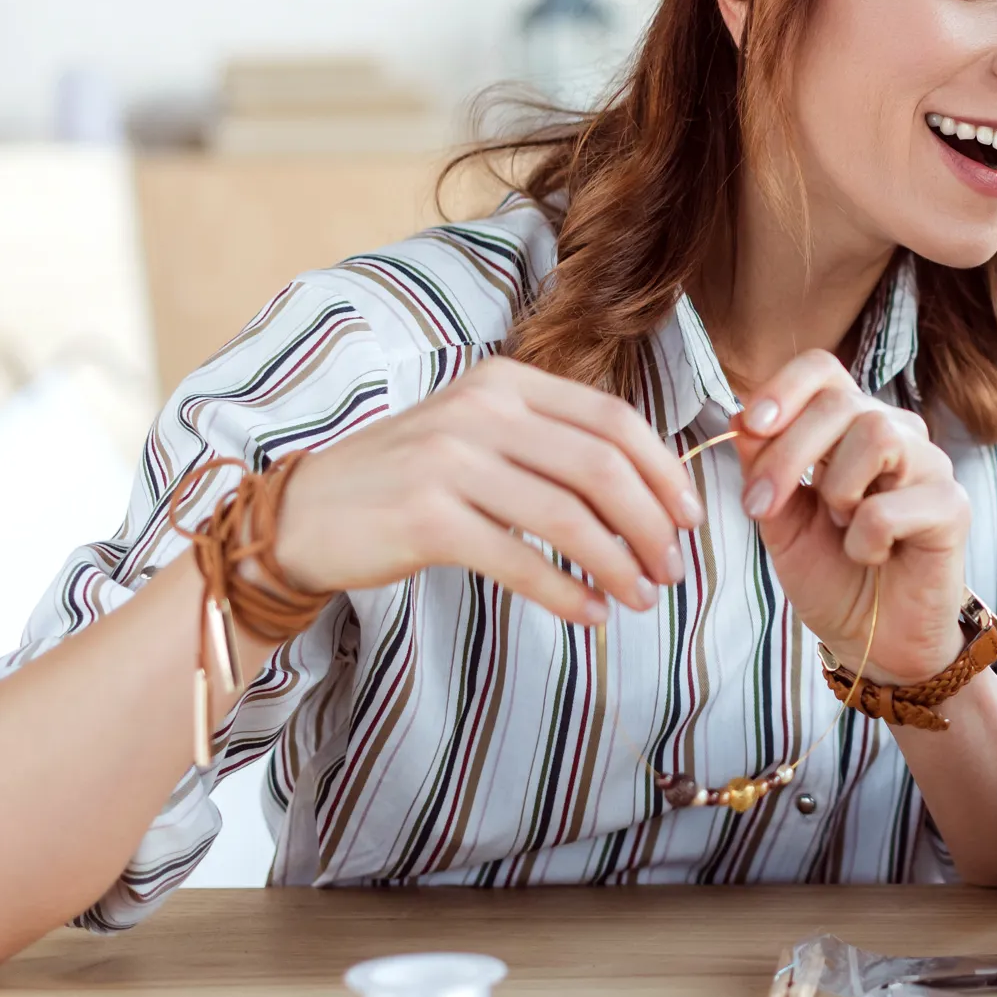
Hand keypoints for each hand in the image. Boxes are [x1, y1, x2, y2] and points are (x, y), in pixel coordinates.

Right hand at [274, 356, 701, 625]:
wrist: (304, 515)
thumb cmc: (409, 481)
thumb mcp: (480, 436)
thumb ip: (552, 445)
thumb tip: (649, 490)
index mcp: (505, 382)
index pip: (614, 421)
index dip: (665, 473)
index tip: (692, 518)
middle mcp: (480, 411)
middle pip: (602, 467)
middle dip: (652, 524)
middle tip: (674, 569)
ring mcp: (450, 461)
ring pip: (569, 516)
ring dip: (619, 564)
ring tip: (642, 598)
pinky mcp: (426, 519)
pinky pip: (521, 560)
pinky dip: (567, 592)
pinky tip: (591, 613)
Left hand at [731, 351, 970, 685]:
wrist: (874, 641)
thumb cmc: (832, 577)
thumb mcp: (780, 523)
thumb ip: (763, 471)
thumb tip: (739, 419)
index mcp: (849, 428)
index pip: (822, 370)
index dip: (784, 387)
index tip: (751, 425)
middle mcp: (895, 435)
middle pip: (841, 402)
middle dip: (788, 452)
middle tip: (760, 506)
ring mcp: (929, 466)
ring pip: (877, 434)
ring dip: (837, 489)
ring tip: (839, 528)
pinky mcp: (952, 507)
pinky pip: (894, 504)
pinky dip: (866, 539)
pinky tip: (874, 557)